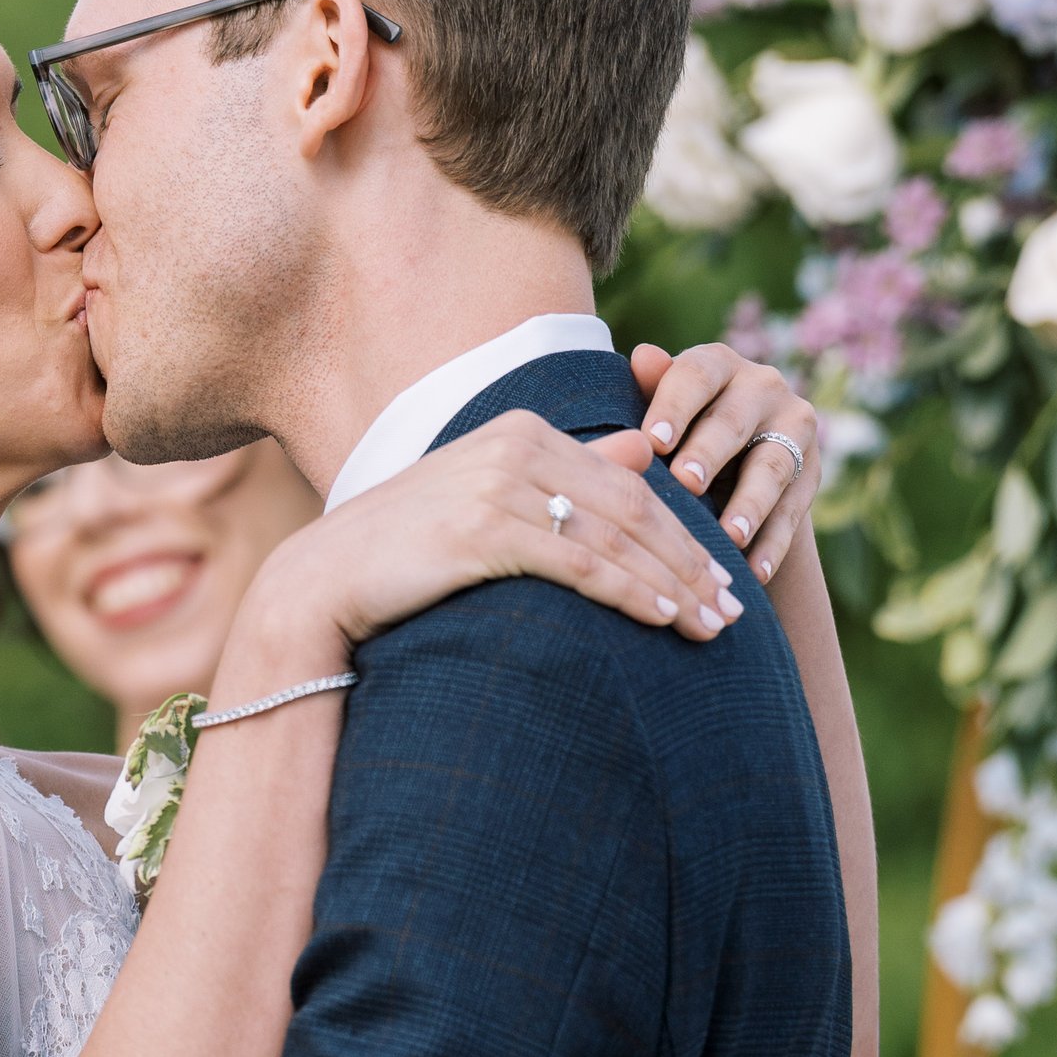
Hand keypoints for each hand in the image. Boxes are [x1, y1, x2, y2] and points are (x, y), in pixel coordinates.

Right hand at [247, 409, 741, 673]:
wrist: (324, 578)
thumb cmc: (406, 548)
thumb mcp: (491, 498)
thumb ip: (568, 474)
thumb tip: (638, 456)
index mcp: (522, 430)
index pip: (626, 483)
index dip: (681, 531)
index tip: (720, 577)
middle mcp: (516, 446)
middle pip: (631, 506)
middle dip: (689, 561)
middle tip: (732, 608)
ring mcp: (498, 485)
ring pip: (613, 536)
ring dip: (670, 583)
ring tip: (710, 625)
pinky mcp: (482, 529)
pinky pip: (576, 562)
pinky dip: (626, 591)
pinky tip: (660, 618)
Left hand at [628, 341, 821, 584]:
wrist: (734, 459)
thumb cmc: (677, 428)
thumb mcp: (662, 408)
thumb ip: (652, 388)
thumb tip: (641, 356)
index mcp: (717, 364)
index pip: (696, 376)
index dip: (674, 407)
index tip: (652, 442)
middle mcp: (762, 386)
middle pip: (734, 422)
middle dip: (710, 454)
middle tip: (686, 484)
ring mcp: (794, 427)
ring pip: (772, 467)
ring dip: (751, 504)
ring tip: (729, 536)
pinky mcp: (812, 472)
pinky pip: (793, 512)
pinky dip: (773, 545)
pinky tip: (756, 573)